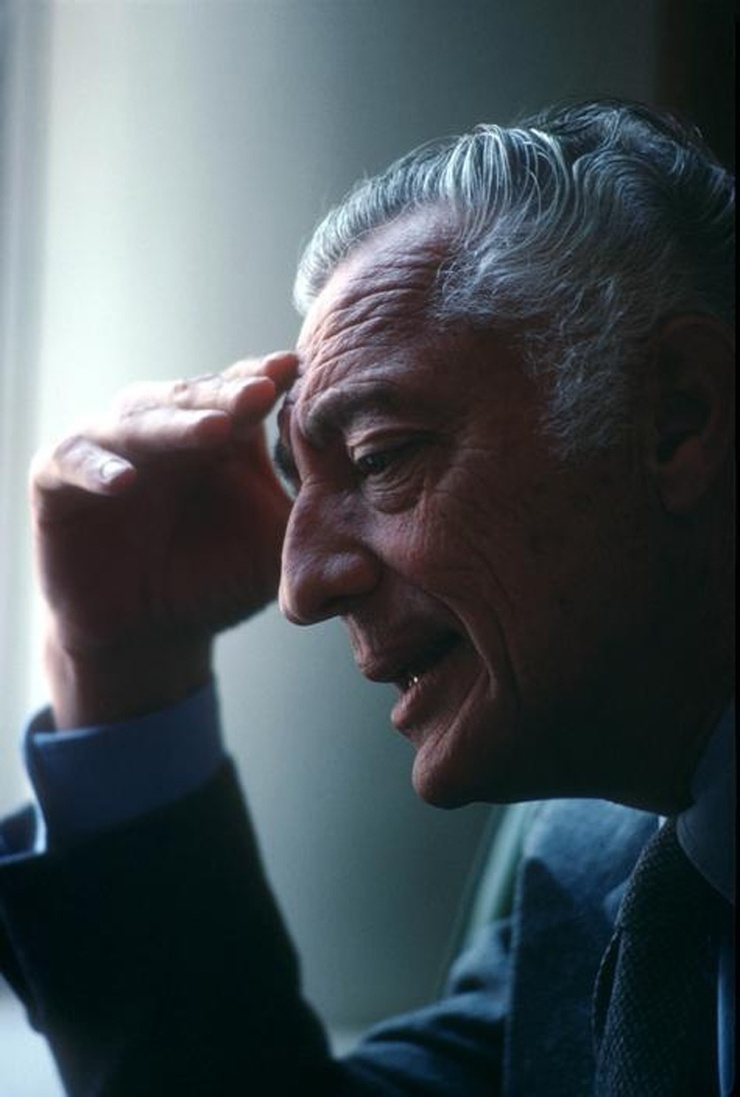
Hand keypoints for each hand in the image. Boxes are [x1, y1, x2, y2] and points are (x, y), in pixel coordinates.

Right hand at [31, 352, 297, 725]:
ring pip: (136, 420)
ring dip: (172, 423)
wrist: (148, 631)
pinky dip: (97, 468)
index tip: (300, 370)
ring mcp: (109, 449)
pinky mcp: (57, 481)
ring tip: (210, 430)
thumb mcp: (272, 560)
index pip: (243, 392)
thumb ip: (318, 552)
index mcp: (220, 434)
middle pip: (194, 395)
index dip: (267, 380)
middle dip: (227, 392)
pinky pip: (72, 465)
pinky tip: (126, 481)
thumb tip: (371, 573)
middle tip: (261, 390)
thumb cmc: (216, 579)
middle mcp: (165, 429)